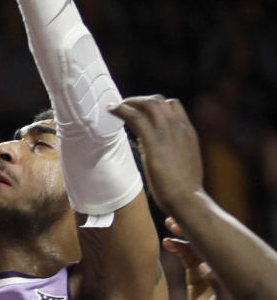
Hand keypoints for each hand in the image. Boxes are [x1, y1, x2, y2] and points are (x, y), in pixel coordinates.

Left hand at [108, 94, 203, 215]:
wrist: (187, 198)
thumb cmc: (184, 187)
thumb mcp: (183, 160)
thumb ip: (173, 148)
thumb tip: (152, 146)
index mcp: (187, 132)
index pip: (173, 105)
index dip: (154, 104)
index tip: (140, 109)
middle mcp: (179, 128)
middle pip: (158, 101)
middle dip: (139, 101)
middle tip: (124, 107)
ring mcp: (167, 133)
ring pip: (147, 104)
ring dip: (129, 103)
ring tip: (115, 107)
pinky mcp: (154, 142)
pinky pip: (135, 117)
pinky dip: (121, 110)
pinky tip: (111, 111)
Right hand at [163, 218, 243, 299]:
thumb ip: (216, 286)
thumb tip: (205, 266)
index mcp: (227, 269)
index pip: (215, 243)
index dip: (201, 231)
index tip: (187, 220)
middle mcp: (218, 265)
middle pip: (203, 240)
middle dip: (189, 227)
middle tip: (173, 219)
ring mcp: (206, 269)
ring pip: (193, 245)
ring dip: (181, 235)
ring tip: (169, 225)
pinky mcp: (196, 275)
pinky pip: (185, 256)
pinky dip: (176, 248)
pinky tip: (167, 243)